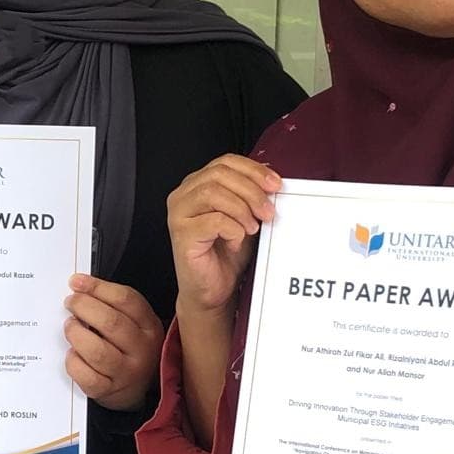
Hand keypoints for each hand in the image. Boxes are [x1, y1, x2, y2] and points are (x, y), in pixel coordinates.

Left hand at [64, 275, 164, 411]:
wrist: (139, 388)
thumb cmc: (130, 348)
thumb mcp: (134, 323)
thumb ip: (113, 304)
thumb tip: (80, 285)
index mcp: (149, 326)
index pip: (125, 300)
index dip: (97, 287)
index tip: (77, 282)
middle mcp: (141, 349)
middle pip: (111, 323)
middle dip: (84, 307)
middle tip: (70, 303)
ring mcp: (126, 372)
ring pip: (97, 351)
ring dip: (76, 334)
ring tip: (70, 326)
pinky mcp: (108, 390)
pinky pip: (86, 376)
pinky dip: (74, 361)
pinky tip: (72, 353)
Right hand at [167, 156, 281, 316]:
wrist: (215, 290)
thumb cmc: (227, 254)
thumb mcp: (245, 217)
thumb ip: (252, 196)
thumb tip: (271, 180)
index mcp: (197, 185)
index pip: (225, 162)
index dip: (253, 170)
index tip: (276, 184)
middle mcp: (183, 195)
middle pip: (220, 174)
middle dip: (251, 191)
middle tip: (268, 211)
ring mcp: (178, 214)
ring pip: (214, 193)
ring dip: (242, 210)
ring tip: (252, 228)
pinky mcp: (181, 234)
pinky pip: (214, 220)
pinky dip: (233, 230)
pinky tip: (236, 242)